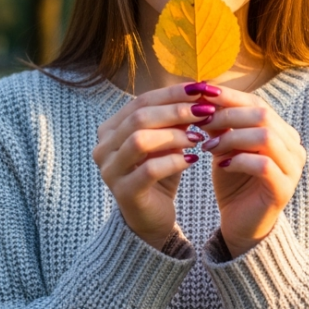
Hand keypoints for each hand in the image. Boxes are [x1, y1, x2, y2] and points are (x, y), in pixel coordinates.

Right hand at [91, 82, 220, 249]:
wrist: (151, 218)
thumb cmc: (159, 174)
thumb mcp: (166, 142)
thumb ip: (175, 119)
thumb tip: (199, 90)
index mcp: (110, 129)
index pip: (141, 101)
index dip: (172, 93)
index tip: (201, 89)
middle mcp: (104, 148)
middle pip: (139, 117)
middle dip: (176, 111)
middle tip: (205, 112)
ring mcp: (110, 170)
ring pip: (140, 141)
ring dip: (173, 135)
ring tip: (198, 137)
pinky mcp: (124, 192)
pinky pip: (149, 170)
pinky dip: (174, 161)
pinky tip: (193, 160)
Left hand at [197, 87, 305, 256]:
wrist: (240, 223)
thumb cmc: (233, 181)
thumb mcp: (225, 147)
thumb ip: (221, 125)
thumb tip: (203, 96)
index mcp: (282, 132)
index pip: (259, 104)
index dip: (230, 96)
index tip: (202, 93)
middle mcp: (293, 147)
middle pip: (263, 116)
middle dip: (228, 116)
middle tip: (201, 123)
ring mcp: (293, 168)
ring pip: (265, 137)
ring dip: (232, 137)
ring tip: (208, 146)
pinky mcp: (284, 189)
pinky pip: (263, 165)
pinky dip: (239, 160)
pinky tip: (221, 165)